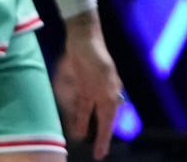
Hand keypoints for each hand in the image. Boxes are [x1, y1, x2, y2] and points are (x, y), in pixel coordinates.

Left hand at [52, 12, 123, 159]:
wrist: (83, 35)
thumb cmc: (96, 53)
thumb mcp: (104, 72)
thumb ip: (106, 90)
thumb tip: (113, 106)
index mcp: (109, 93)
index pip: (107, 121)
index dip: (104, 138)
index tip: (101, 154)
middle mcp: (100, 93)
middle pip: (97, 119)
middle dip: (95, 134)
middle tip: (96, 152)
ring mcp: (89, 88)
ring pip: (83, 111)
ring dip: (80, 122)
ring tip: (76, 135)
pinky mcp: (78, 82)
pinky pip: (75, 100)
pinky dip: (73, 109)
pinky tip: (73, 118)